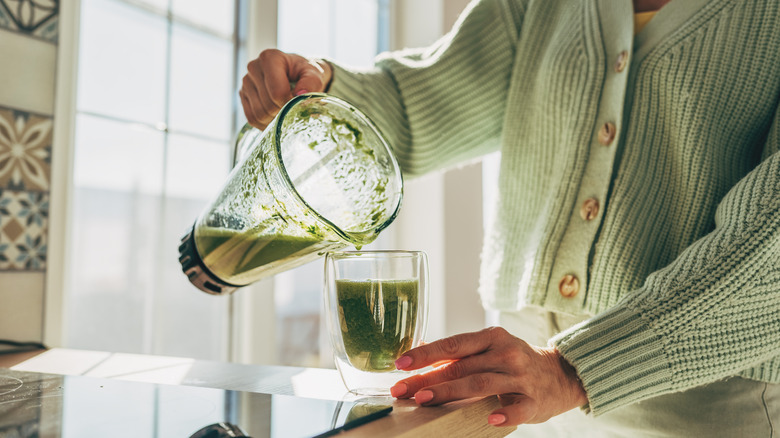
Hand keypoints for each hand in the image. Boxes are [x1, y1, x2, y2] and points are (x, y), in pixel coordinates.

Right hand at [240, 49, 332, 129]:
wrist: (296, 73)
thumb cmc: (305, 73)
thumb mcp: (314, 74)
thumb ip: (312, 83)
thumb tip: (300, 95)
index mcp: (270, 58)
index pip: (277, 92)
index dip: (290, 104)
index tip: (298, 102)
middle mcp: (253, 67)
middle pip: (267, 105)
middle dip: (283, 113)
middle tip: (294, 109)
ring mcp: (246, 82)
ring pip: (258, 114)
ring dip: (275, 120)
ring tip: (286, 112)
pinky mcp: (243, 95)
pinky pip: (252, 119)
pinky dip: (266, 124)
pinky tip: (276, 118)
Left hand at [390, 326, 587, 426]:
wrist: (560, 375)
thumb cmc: (514, 361)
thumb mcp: (490, 348)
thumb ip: (459, 351)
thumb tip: (419, 352)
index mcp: (492, 338)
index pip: (453, 344)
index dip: (426, 354)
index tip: (401, 363)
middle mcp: (505, 354)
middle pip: (461, 367)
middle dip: (428, 379)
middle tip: (402, 389)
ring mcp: (520, 377)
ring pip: (480, 384)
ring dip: (450, 392)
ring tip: (424, 400)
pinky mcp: (534, 400)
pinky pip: (518, 409)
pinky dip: (504, 414)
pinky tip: (490, 418)